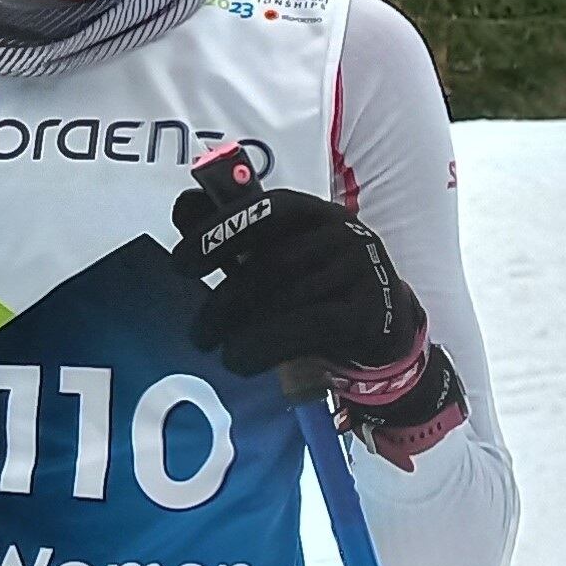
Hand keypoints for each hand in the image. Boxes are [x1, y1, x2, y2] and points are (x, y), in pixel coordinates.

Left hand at [168, 183, 466, 467]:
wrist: (384, 330)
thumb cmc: (318, 289)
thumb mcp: (276, 256)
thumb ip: (233, 233)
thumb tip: (185, 205)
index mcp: (314, 213)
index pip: (266, 210)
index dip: (220, 231)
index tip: (181, 263)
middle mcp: (342, 232)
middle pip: (272, 263)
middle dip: (226, 301)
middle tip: (199, 333)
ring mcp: (361, 270)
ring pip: (289, 297)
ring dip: (244, 329)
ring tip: (220, 351)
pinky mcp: (370, 312)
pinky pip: (309, 324)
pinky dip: (266, 344)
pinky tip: (240, 360)